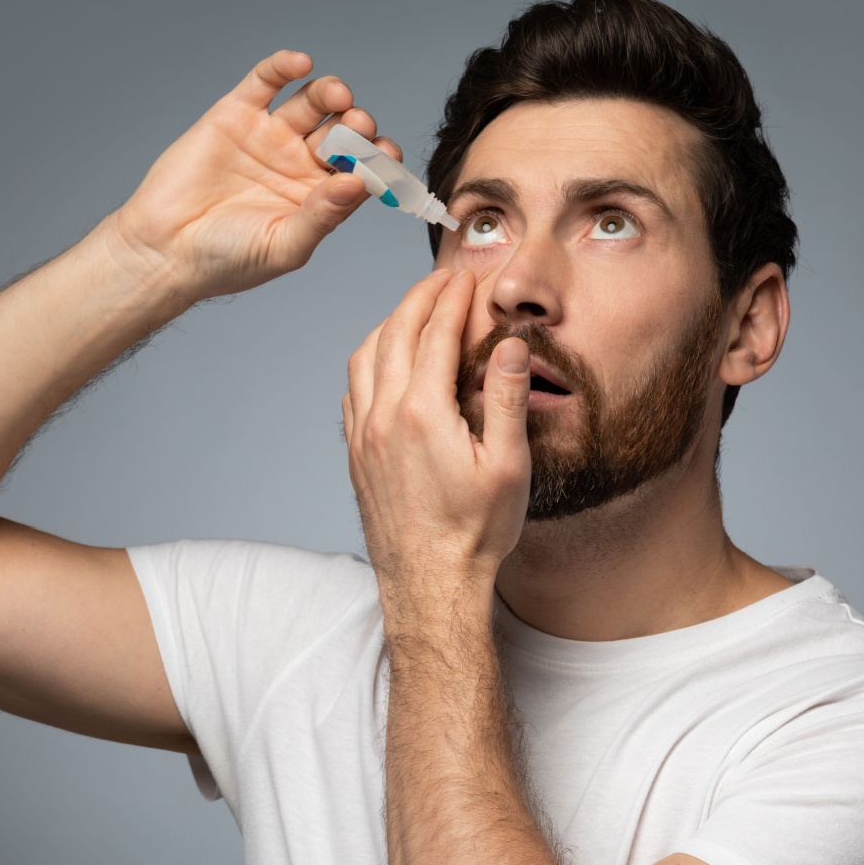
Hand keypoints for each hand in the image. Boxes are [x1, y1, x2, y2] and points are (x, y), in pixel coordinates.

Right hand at [105, 50, 402, 300]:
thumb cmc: (226, 260)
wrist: (164, 249)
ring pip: (313, 101)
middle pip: (345, 129)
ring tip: (338, 97)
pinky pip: (266, 80)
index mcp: (321, 196)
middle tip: (359, 126)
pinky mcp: (236, 114)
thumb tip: (359, 185)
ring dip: (333, 92)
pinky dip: (284, 66)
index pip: (364, 168)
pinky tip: (301, 63)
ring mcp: (270, 135)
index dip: (379, 158)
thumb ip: (323, 216)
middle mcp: (301, 162)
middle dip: (358, 124)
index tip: (386, 155)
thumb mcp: (284, 247)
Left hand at [343, 269, 532, 626]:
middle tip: (441, 280)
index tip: (466, 278)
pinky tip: (387, 364)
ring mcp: (362, 436)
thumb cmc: (474, 533)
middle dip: (418, 298)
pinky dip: (369, 361)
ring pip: (363, 357)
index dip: (452, 298)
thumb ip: (507, 398)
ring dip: (388, 324)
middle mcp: (382, 417)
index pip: (434, 333)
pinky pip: (352, 390)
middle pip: (393, 333)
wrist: (430, 586)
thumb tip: (510, 345)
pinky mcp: (355, 455)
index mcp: (422, 412)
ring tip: (414, 312)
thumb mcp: (507, 465)